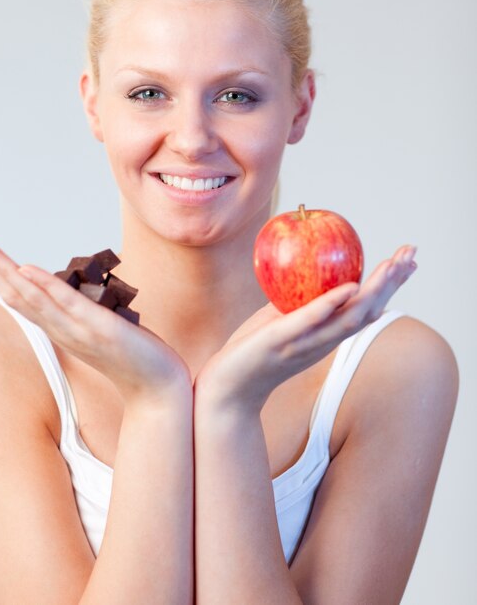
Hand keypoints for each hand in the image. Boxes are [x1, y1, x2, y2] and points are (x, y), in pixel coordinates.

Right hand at [0, 236, 191, 407]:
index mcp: (61, 330)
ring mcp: (80, 332)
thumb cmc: (133, 358)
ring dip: (7, 272)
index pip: (22, 299)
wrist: (159, 388)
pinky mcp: (101, 331)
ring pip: (34, 299)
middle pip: (17, 295)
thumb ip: (81, 316)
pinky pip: (69, 305)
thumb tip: (73, 297)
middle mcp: (63, 331)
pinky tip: (27, 269)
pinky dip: (46, 286)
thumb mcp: (100, 332)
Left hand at [194, 245, 417, 416]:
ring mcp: (305, 344)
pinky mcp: (282, 343)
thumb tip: (306, 270)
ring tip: (391, 266)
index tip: (408, 262)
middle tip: (411, 253)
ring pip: (348, 318)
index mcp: (325, 335)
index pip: (365, 308)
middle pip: (367, 311)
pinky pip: (309, 322)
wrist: (228, 386)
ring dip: (374, 292)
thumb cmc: (253, 351)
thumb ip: (298, 302)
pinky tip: (348, 288)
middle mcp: (322, 341)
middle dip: (392, 282)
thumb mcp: (280, 320)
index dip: (389, 286)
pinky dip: (330, 305)